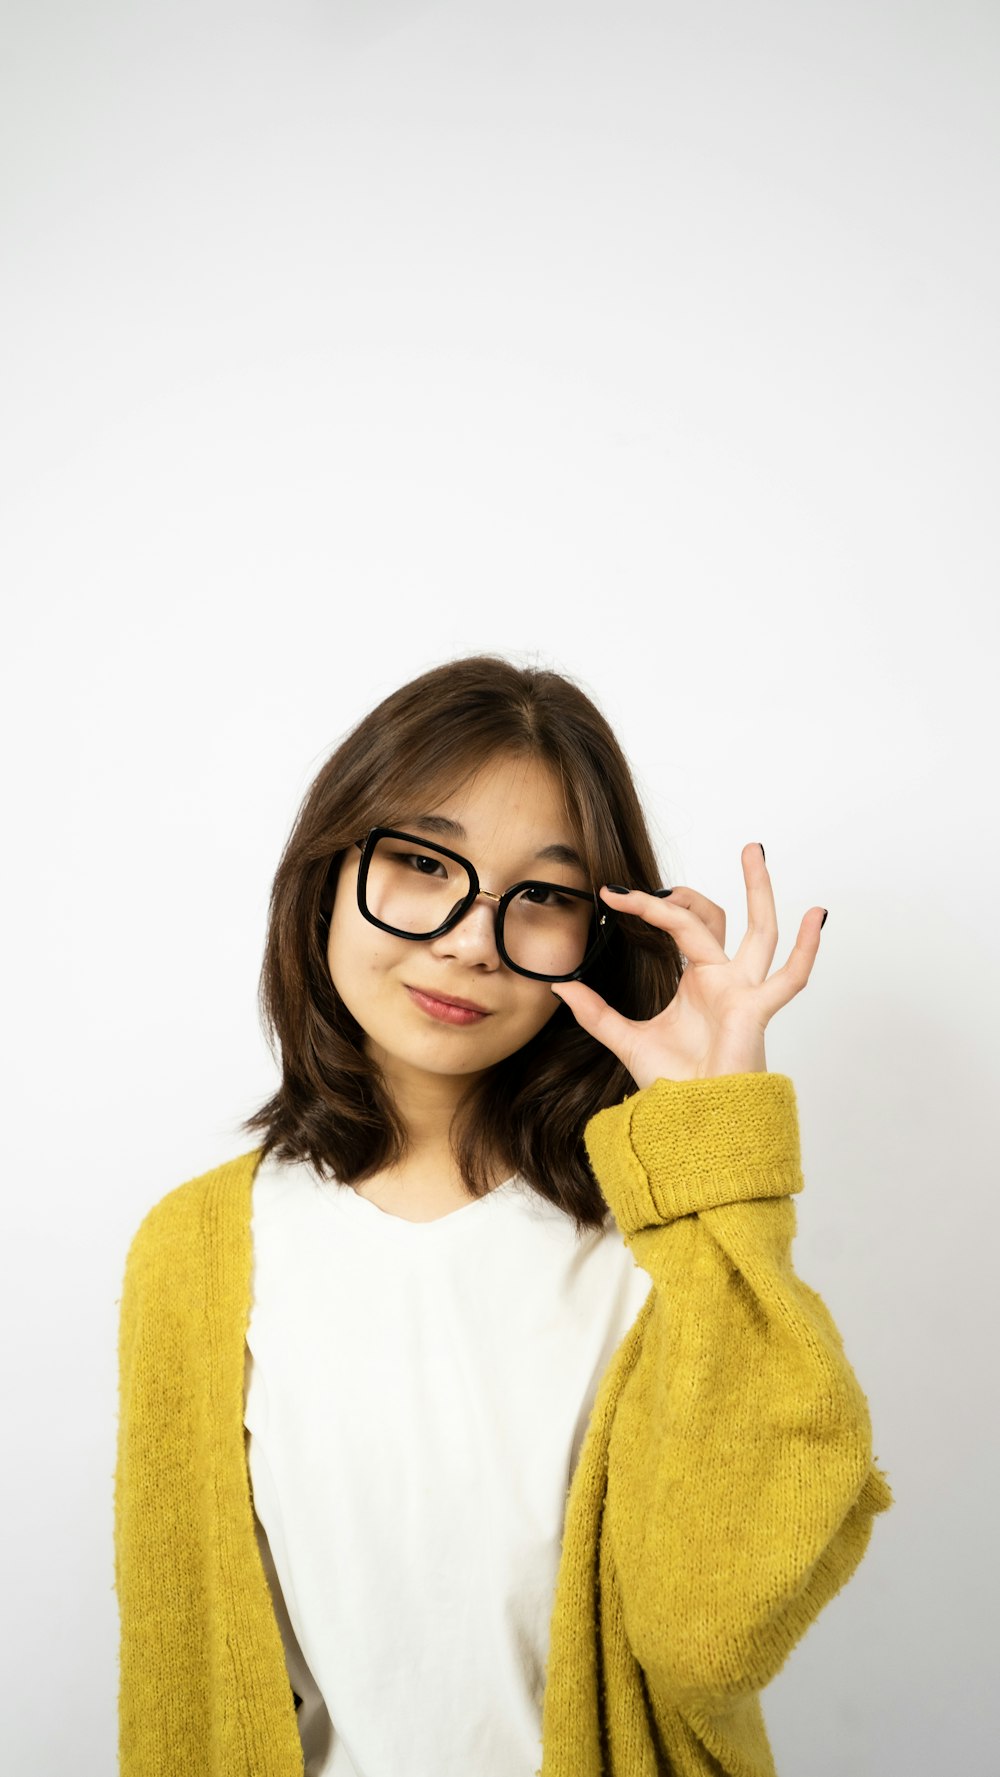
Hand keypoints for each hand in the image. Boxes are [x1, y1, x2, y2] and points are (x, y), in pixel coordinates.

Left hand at [551, 843, 826, 1085]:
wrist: (693, 1120)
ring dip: (760, 891)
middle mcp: (724, 979)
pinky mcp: (755, 1009)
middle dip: (730, 883)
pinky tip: (815, 917)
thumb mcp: (624, 1038)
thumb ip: (595, 1012)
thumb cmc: (673, 1084)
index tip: (611, 893)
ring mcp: (743, 991)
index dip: (648, 905)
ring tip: (757, 853)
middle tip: (738, 847)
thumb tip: (560, 985)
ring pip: (759, 931)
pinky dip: (805, 949)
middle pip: (728, 917)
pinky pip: (788, 978)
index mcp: (698, 981)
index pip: (679, 925)